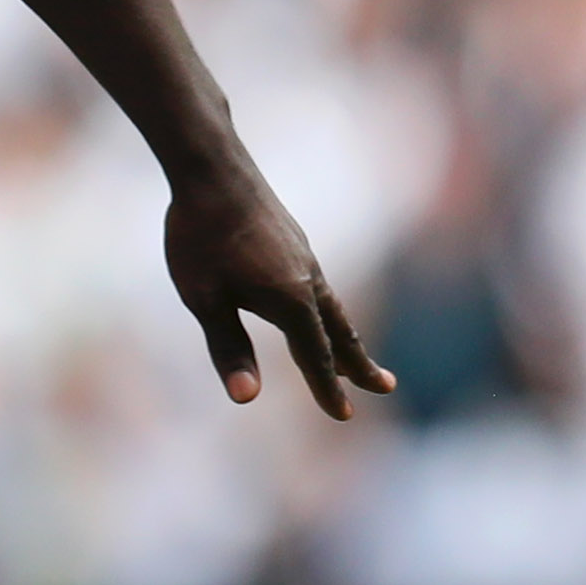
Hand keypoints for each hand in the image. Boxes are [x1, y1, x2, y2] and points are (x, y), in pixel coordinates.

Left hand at [160, 159, 396, 418]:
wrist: (212, 168)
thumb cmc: (199, 236)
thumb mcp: (204, 299)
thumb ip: (228, 348)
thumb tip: (247, 399)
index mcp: (291, 300)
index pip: (315, 356)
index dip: (327, 389)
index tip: (344, 416)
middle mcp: (309, 279)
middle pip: (340, 332)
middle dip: (358, 364)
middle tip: (385, 387)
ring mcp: (305, 257)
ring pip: (333, 306)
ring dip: (346, 335)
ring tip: (356, 355)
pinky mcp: (295, 241)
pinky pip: (320, 286)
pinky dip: (329, 309)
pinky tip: (316, 309)